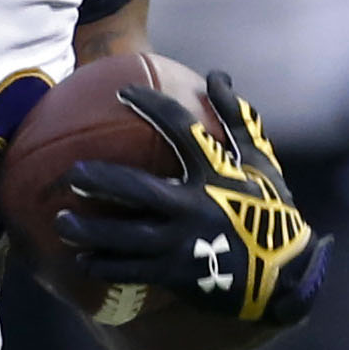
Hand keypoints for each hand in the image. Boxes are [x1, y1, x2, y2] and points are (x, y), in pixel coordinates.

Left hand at [53, 68, 329, 330]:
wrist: (286, 274)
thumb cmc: (270, 211)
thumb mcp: (261, 162)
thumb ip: (238, 119)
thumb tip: (217, 75)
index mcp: (216, 172)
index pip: (181, 130)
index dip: (152, 107)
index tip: (123, 92)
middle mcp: (196, 205)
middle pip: (138, 189)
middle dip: (101, 180)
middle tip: (71, 172)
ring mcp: (185, 242)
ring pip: (127, 235)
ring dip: (91, 230)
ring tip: (61, 223)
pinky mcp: (179, 274)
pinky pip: (133, 270)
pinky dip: (106, 266)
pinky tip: (82, 261)